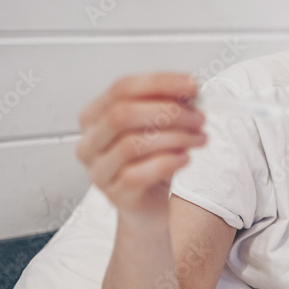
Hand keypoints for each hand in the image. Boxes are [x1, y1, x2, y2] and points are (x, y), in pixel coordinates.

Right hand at [76, 73, 206, 221]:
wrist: (150, 204)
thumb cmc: (152, 161)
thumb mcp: (159, 126)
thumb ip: (168, 104)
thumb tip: (189, 89)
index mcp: (95, 116)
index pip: (122, 88)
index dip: (160, 83)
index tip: (191, 85)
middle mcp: (90, 142)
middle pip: (122, 114)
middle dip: (168, 112)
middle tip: (198, 118)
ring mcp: (99, 171)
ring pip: (131, 144)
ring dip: (174, 137)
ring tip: (198, 138)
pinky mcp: (115, 195)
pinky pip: (137, 174)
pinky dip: (167, 163)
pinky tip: (185, 159)